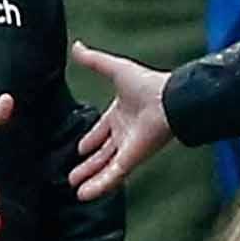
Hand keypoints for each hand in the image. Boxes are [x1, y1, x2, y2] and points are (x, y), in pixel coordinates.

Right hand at [68, 42, 172, 200]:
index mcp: (120, 114)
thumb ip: (94, 61)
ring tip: (74, 190)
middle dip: (88, 164)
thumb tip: (76, 46)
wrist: (168, 99)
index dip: (90, 139)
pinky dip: (99, 185)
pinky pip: (113, 175)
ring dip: (90, 178)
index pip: (101, 131)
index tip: (79, 148)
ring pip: (105, 168)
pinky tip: (84, 195)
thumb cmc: (146, 83)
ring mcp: (128, 148)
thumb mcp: (115, 69)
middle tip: (71, 176)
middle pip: (102, 153)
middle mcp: (124, 133)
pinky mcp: (132, 159)